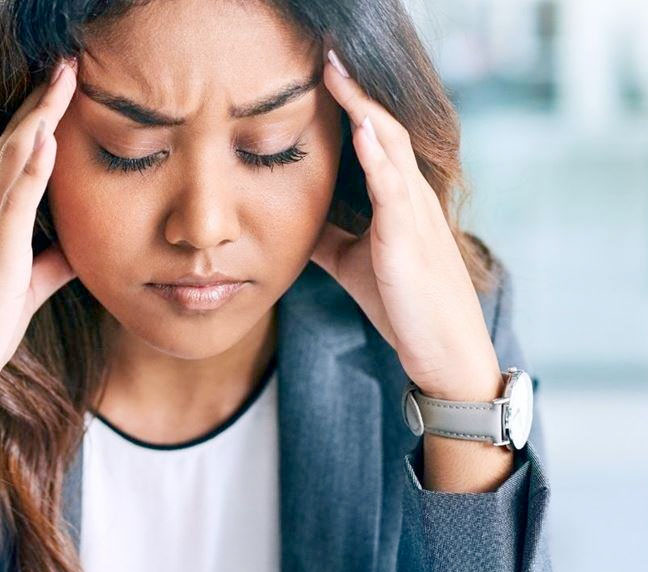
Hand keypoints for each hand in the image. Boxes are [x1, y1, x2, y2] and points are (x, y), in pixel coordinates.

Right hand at [0, 56, 78, 421]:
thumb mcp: (22, 292)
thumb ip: (49, 265)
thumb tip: (78, 247)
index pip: (12, 160)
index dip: (37, 122)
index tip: (62, 91)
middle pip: (11, 147)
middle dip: (40, 105)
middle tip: (67, 65)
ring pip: (10, 164)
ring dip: (38, 120)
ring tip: (63, 81)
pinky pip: (12, 206)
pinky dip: (31, 171)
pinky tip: (48, 140)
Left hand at [310, 46, 501, 400]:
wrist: (441, 350)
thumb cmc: (402, 304)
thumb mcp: (355, 261)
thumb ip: (331, 234)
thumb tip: (294, 219)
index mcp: (399, 199)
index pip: (375, 139)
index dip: (352, 105)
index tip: (323, 75)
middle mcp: (411, 196)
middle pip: (384, 128)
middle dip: (356, 92)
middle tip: (328, 56)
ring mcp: (414, 214)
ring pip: (391, 147)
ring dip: (363, 108)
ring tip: (337, 74)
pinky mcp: (409, 240)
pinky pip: (394, 188)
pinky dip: (377, 157)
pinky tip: (360, 129)